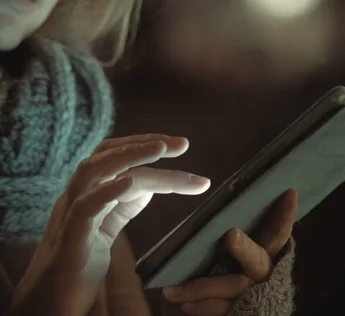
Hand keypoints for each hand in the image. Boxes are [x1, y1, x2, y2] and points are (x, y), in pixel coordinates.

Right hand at [9, 134, 210, 315]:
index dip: (145, 145)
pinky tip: (130, 183)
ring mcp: (70, 215)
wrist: (48, 303)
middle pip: (105, 155)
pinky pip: (84, 208)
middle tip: (182, 144)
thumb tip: (145, 183)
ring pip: (93, 171)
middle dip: (145, 144)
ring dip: (128, 156)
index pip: (114, 155)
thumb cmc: (78, 264)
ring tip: (160, 149)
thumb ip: (122, 204)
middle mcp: (77, 196)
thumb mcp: (106, 226)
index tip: (179, 143)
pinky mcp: (70, 239)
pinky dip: (107, 192)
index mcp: (87, 192)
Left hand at [162, 190, 297, 315]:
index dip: (284, 216)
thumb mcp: (226, 254)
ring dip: (202, 287)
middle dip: (245, 248)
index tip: (289, 193)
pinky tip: (184, 305)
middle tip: (231, 235)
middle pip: (258, 260)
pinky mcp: (240, 313)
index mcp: (264, 254)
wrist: (211, 313)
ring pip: (234, 288)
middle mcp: (262, 274)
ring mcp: (252, 296)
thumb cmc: (218, 275)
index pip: (276, 232)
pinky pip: (222, 311)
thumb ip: (226, 235)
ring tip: (172, 291)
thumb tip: (209, 198)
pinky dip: (202, 307)